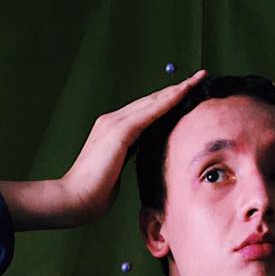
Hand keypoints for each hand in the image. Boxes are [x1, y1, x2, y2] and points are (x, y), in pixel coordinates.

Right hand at [60, 69, 207, 224]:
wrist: (74, 199)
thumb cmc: (94, 193)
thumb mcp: (116, 171)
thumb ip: (128, 157)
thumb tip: (144, 156)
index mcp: (112, 130)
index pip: (145, 110)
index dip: (166, 100)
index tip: (187, 93)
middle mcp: (112, 120)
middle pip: (151, 100)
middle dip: (176, 88)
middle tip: (199, 77)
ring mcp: (113, 124)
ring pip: (152, 101)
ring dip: (177, 89)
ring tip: (197, 80)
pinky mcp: (118, 133)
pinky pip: (149, 113)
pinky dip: (167, 102)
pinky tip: (183, 94)